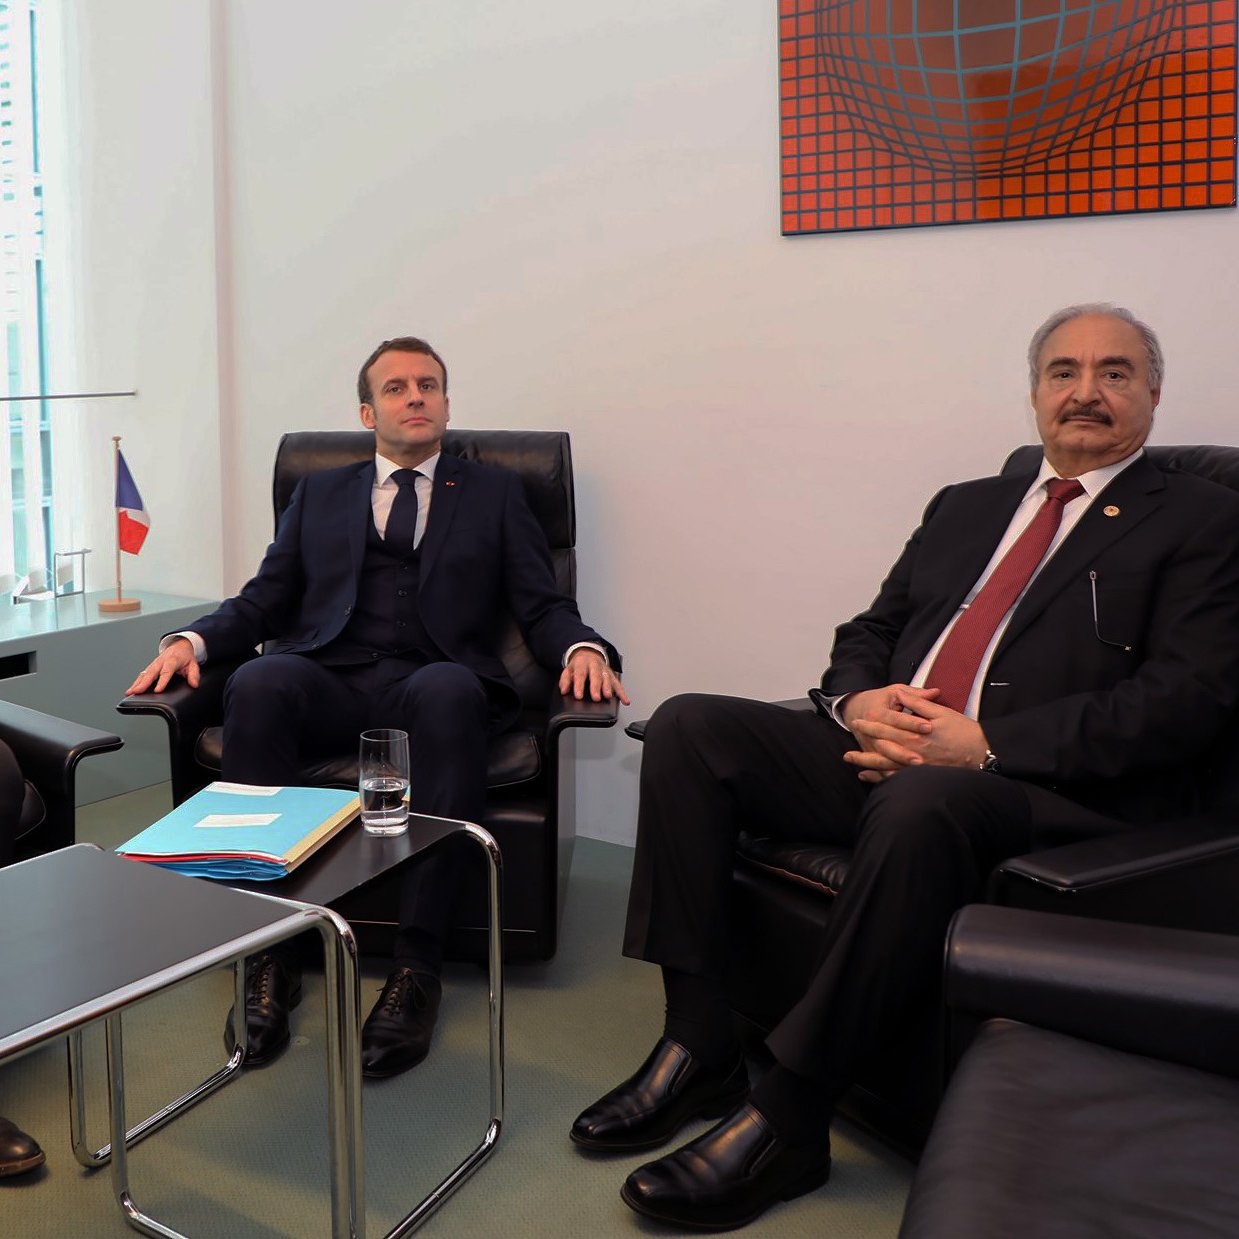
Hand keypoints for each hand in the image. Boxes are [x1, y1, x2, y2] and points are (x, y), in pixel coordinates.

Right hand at [125, 638, 199, 694]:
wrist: (179, 645)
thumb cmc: (185, 656)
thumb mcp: (193, 664)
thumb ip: (194, 674)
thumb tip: (194, 684)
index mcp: (172, 660)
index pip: (166, 672)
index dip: (162, 681)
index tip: (158, 690)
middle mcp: (160, 662)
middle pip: (151, 673)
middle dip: (143, 683)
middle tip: (137, 691)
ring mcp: (154, 664)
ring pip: (144, 674)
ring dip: (136, 683)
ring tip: (129, 692)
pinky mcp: (150, 667)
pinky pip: (142, 675)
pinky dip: (136, 682)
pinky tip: (131, 689)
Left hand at [559, 649, 629, 704]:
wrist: (589, 652)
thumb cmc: (579, 664)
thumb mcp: (568, 669)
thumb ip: (565, 680)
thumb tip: (564, 690)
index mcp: (582, 663)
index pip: (580, 674)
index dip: (579, 686)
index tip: (579, 696)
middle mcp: (594, 665)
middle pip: (596, 676)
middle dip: (596, 687)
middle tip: (596, 698)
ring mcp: (604, 670)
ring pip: (607, 678)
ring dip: (608, 688)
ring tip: (608, 696)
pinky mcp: (611, 675)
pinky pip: (618, 684)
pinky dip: (622, 693)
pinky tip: (625, 700)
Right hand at [840, 684, 937, 782]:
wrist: (855, 708)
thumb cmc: (878, 700)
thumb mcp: (893, 692)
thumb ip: (914, 694)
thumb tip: (935, 692)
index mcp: (876, 712)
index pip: (895, 718)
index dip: (912, 722)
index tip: (929, 727)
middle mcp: (870, 731)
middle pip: (889, 741)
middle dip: (906, 749)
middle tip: (923, 756)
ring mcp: (870, 744)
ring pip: (884, 756)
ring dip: (900, 761)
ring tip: (918, 765)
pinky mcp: (870, 753)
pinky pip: (880, 765)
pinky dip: (890, 772)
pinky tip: (903, 776)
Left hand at [844, 688, 987, 780]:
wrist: (982, 752)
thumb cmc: (963, 731)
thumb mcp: (941, 712)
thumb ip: (918, 703)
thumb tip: (901, 693)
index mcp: (917, 734)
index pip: (888, 728)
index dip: (871, 725)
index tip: (857, 721)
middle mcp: (914, 752)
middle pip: (883, 748)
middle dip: (865, 745)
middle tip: (847, 744)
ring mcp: (918, 766)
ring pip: (886, 766)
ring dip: (867, 763)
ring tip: (851, 760)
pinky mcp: (923, 775)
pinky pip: (897, 778)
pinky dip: (881, 778)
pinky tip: (867, 776)